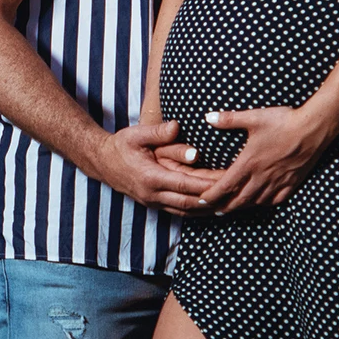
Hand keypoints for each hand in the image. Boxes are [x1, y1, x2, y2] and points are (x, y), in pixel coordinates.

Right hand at [92, 118, 223, 212]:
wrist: (102, 163)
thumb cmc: (121, 145)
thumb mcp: (137, 134)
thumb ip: (159, 132)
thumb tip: (178, 127)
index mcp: (150, 177)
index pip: (185, 185)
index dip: (207, 185)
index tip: (227, 181)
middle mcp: (152, 194)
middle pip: (190, 202)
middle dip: (213, 200)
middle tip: (236, 194)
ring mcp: (153, 202)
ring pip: (186, 211)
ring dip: (207, 209)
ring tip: (230, 204)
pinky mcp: (154, 204)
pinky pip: (179, 211)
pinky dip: (197, 211)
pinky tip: (212, 208)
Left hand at [198, 105, 331, 213]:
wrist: (313, 128)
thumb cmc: (283, 121)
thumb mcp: (253, 117)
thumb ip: (229, 119)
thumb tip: (208, 117)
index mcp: (249, 163)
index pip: (225, 186)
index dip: (211, 196)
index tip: (201, 201)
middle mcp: (261, 176)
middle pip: (239, 199)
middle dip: (224, 207)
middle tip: (213, 210)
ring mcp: (278, 181)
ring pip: (256, 202)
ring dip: (242, 207)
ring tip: (233, 208)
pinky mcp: (292, 182)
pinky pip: (275, 200)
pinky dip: (265, 203)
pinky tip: (261, 202)